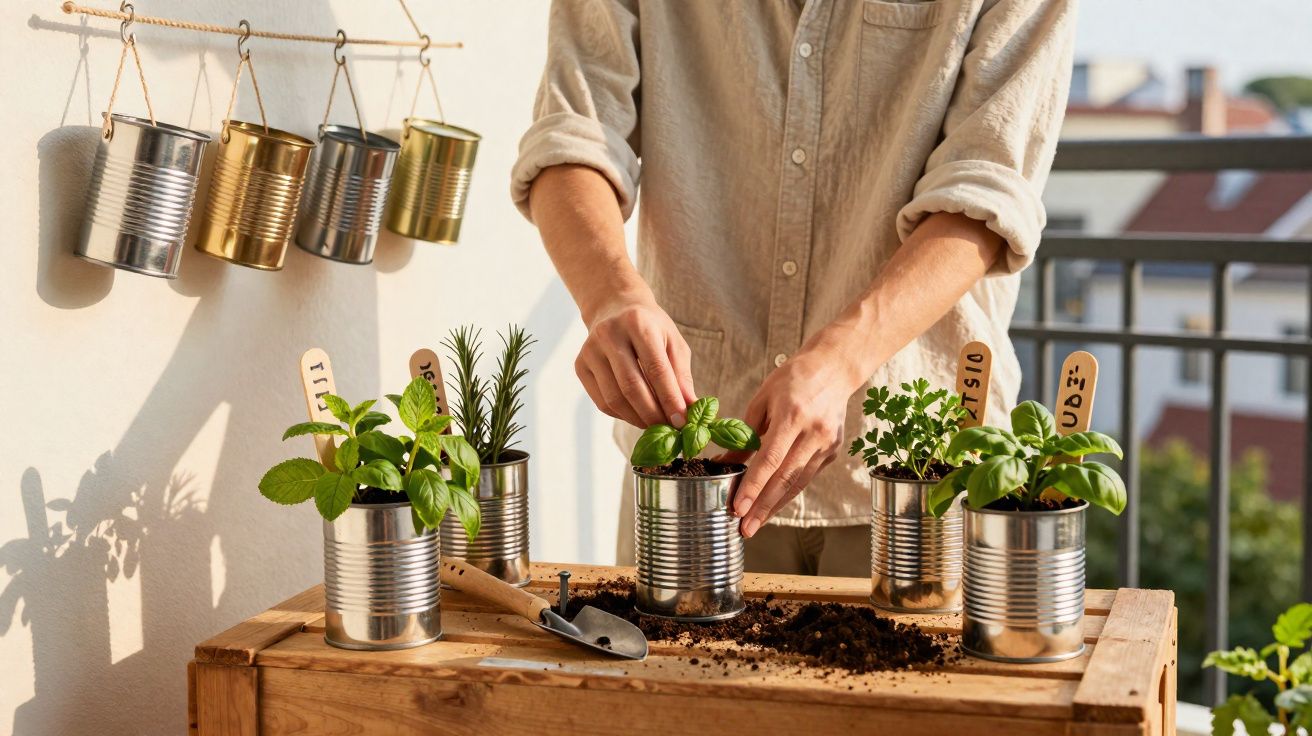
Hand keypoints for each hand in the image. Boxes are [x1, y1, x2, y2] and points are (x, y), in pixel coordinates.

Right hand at [575, 296, 696, 427]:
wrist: (615, 307)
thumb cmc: (651, 327)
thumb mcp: (673, 342)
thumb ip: (682, 376)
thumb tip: (690, 410)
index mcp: (638, 323)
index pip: (655, 369)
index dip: (670, 399)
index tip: (682, 421)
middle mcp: (609, 334)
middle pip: (631, 387)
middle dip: (653, 414)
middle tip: (669, 430)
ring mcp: (590, 350)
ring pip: (614, 399)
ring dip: (637, 419)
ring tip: (655, 425)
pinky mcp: (580, 365)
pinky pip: (602, 401)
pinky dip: (622, 415)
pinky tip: (636, 414)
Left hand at [727, 336, 864, 536]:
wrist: (833, 368)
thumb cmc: (792, 379)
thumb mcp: (763, 400)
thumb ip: (745, 434)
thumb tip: (725, 463)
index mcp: (792, 416)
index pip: (770, 459)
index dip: (753, 486)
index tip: (738, 508)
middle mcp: (813, 433)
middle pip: (785, 478)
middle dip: (763, 507)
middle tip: (745, 529)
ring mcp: (826, 444)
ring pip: (798, 483)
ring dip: (775, 507)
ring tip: (755, 524)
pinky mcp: (832, 451)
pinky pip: (806, 476)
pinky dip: (788, 493)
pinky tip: (772, 505)